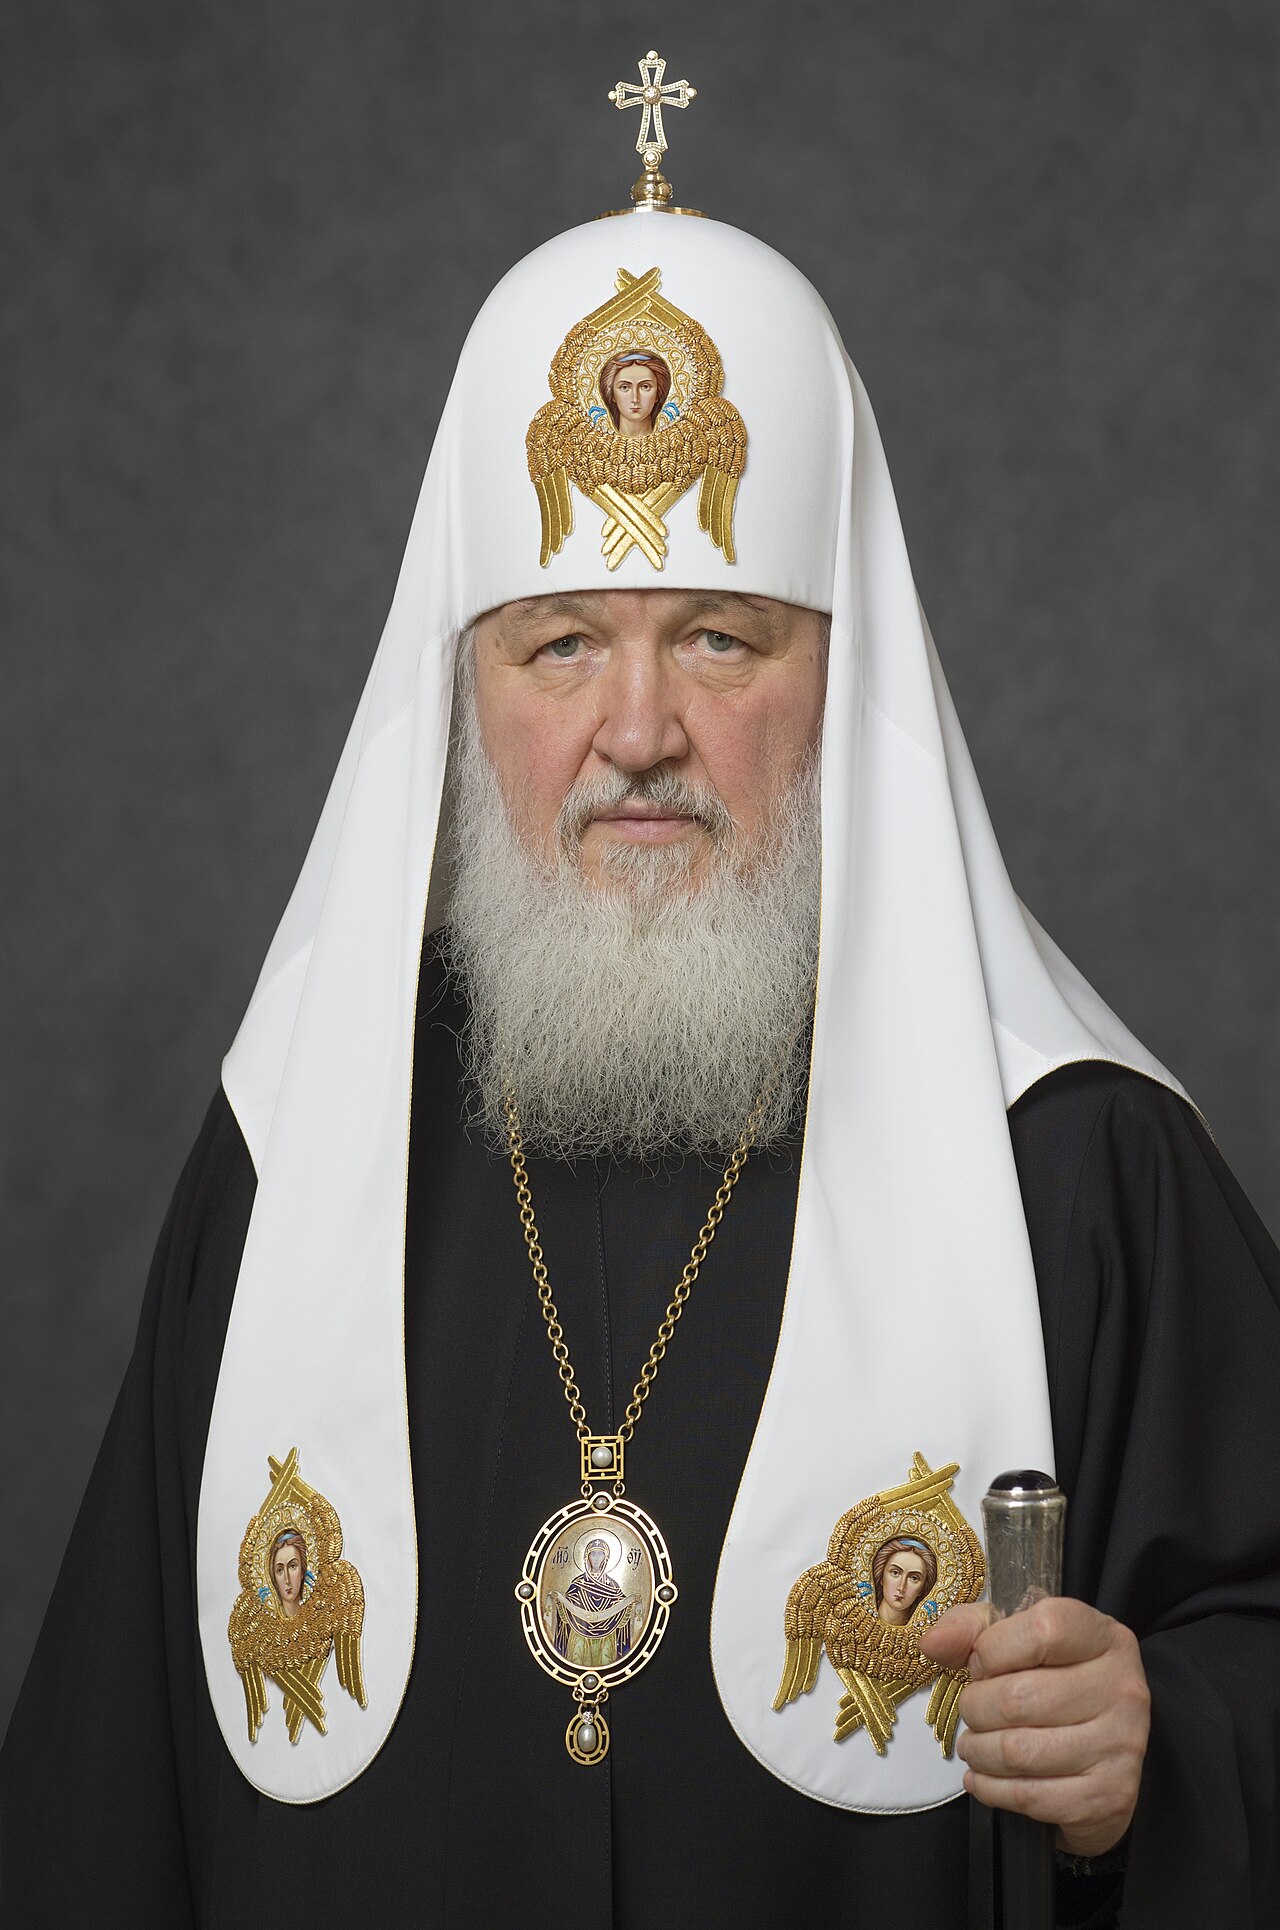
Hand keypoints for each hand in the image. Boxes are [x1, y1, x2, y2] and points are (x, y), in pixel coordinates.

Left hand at [918, 1597, 1149, 1856]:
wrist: (1104, 1754)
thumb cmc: (1051, 1681)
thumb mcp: (1016, 1637)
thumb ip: (971, 1628)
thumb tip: (932, 1645)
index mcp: (1104, 1637)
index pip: (1042, 1630)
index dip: (993, 1649)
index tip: (980, 1665)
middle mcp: (1123, 1688)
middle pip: (1017, 1697)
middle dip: (975, 1708)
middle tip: (973, 1712)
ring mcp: (1122, 1746)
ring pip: (1018, 1752)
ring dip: (978, 1751)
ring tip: (973, 1746)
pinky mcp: (1109, 1796)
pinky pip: (1029, 1797)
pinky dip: (991, 1789)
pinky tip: (983, 1778)